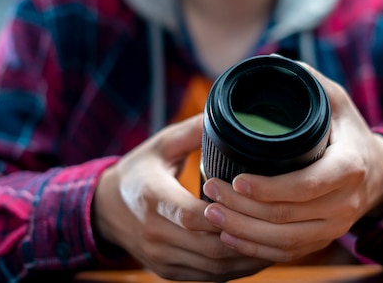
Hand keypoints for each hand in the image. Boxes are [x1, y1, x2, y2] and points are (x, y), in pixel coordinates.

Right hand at [93, 115, 272, 280]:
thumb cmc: (138, 172)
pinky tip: (256, 254)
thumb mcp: (160, 145)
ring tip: (277, 239)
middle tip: (279, 223)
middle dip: (247, 236)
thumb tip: (226, 115)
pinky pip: (208, 277)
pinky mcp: (168, 270)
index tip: (253, 200)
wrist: (104, 209)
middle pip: (209, 246)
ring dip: (247, 256)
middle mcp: (154, 234)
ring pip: (213, 266)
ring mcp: (161, 257)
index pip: (191, 215)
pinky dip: (235, 268)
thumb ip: (192, 132)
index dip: (225, 212)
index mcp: (151, 199)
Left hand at [202, 64, 382, 262]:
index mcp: (348, 167)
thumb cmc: (348, 130)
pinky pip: (288, 253)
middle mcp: (344, 203)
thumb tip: (271, 62)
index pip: (305, 185)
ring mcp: (335, 226)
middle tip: (210, 191)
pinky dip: (256, 249)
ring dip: (243, 232)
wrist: (377, 171)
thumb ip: (307, 80)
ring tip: (211, 215)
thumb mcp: (336, 99)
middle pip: (287, 217)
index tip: (236, 178)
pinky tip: (230, 237)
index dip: (268, 187)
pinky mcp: (323, 239)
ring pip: (284, 241)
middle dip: (242, 208)